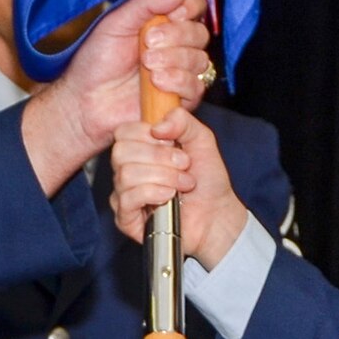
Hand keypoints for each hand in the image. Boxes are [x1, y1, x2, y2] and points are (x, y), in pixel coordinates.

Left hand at [20, 0, 213, 195]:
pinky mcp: (180, 99)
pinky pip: (196, 86)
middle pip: (200, 33)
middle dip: (176, 35)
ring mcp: (180, 72)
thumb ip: (146, 3)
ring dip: (174, 59)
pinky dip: (178, 81)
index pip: (194, 7)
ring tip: (146, 64)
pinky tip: (156, 81)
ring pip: (200, 59)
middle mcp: (176, 46)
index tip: (172, 13)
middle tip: (147, 42)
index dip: (189, 7)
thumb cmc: (97, 60)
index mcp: (163, 22)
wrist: (85, 100)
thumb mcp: (116, 22)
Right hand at [110, 107, 248, 267]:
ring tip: (184, 184)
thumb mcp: (201, 139)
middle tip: (184, 165)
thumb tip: (157, 127)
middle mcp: (127, 169)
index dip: (148, 135)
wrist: (217, 214)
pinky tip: (169, 197)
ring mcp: (123, 194)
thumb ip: (182, 121)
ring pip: (126, 174)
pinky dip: (153, 193)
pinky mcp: (125, 217)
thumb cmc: (207, 180)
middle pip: (121, 152)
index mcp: (139, 148)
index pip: (124, 132)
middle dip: (159, 157)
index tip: (174, 143)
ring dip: (164, 177)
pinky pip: (128, 198)